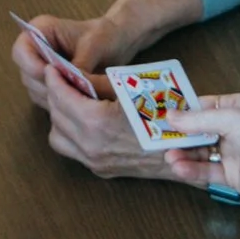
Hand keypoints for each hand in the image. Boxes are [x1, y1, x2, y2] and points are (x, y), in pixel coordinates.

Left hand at [7, 10, 175, 180]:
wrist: (188, 148)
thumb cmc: (165, 114)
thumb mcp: (134, 89)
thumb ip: (100, 83)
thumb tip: (75, 73)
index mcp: (98, 121)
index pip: (61, 97)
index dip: (54, 80)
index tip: (51, 69)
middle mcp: (91, 145)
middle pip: (56, 116)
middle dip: (55, 95)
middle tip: (60, 80)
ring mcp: (95, 161)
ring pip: (58, 137)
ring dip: (59, 118)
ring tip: (70, 102)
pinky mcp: (101, 169)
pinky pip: (73, 151)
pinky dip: (70, 135)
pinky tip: (81, 122)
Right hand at [153, 94, 239, 232]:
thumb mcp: (232, 119)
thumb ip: (199, 119)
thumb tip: (171, 116)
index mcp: (238, 107)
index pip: (202, 105)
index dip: (180, 110)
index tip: (157, 114)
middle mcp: (235, 129)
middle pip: (198, 130)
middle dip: (177, 134)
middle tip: (153, 137)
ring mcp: (234, 153)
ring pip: (199, 152)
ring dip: (182, 153)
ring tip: (166, 156)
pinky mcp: (234, 176)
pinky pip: (206, 172)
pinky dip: (191, 170)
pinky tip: (178, 168)